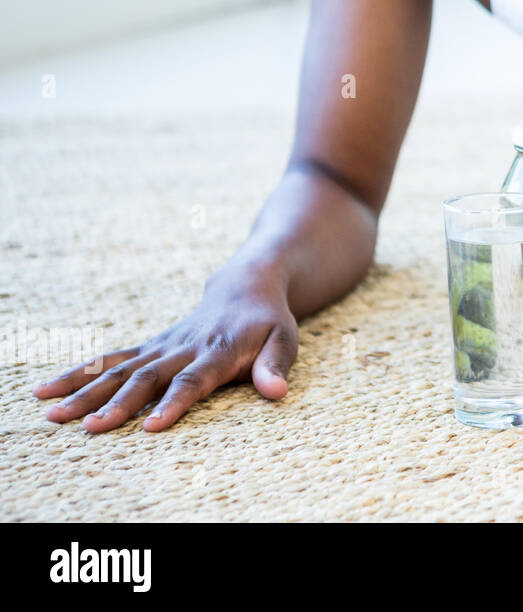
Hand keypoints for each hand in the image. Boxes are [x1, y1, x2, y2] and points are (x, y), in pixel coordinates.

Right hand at [33, 262, 297, 432]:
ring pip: (119, 370)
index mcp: (217, 352)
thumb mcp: (284, 340)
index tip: (151, 426)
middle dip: (117, 404)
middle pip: (147, 378)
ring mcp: (162, 347)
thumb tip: (277, 392)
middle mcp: (184, 349)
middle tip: (90, 428)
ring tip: (51, 414)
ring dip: (85, 391)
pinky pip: (110, 360)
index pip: (193, 380)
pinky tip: (48, 390)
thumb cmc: (268, 321)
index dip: (173, 403)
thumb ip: (275, 366)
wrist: (245, 285)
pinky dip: (79, 373)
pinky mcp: (149, 347)